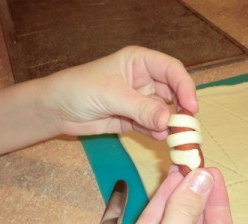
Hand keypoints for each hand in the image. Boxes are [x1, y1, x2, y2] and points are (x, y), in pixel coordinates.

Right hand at [16, 168, 232, 223]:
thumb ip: (186, 212)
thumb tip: (205, 178)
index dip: (217, 202)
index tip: (213, 173)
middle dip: (196, 194)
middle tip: (195, 162)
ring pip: (171, 219)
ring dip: (177, 193)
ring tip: (181, 165)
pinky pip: (149, 222)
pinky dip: (157, 202)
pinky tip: (166, 182)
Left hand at [39, 46, 197, 139]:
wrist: (56, 109)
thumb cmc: (80, 89)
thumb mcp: (112, 95)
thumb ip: (141, 108)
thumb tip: (169, 122)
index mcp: (140, 62)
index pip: (171, 70)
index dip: (185, 86)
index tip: (191, 107)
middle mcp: (144, 80)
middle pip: (172, 92)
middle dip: (181, 108)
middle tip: (188, 127)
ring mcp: (139, 101)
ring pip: (163, 112)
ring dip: (170, 124)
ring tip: (176, 137)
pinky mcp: (133, 119)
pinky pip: (151, 126)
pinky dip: (156, 132)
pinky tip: (159, 138)